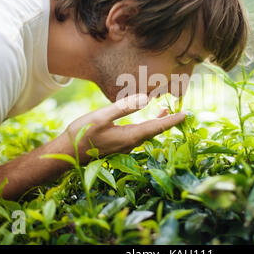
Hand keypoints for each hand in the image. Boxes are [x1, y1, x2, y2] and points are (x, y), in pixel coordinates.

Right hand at [63, 94, 185, 162]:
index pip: (157, 127)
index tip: (186, 114)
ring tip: (163, 110)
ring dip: (156, 122)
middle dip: (167, 120)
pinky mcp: (117, 147)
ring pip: (146, 134)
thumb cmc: (82, 134)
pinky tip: (142, 121)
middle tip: (178, 109)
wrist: (66, 154)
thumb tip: (146, 99)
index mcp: (130, 137)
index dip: (172, 120)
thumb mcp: (102, 116)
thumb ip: (124, 107)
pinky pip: (138, 136)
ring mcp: (124, 148)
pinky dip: (146, 126)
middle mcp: (130, 144)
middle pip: (154, 131)